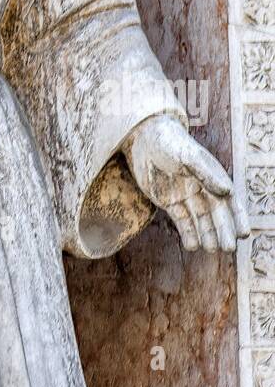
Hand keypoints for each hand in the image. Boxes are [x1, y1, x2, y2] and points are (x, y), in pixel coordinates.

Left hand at [123, 113, 249, 251]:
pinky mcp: (169, 201)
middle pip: (215, 214)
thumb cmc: (169, 141)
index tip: (243, 233)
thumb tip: (227, 191)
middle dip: (223, 231)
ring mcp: (185, 195)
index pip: (229, 200)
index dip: (237, 217)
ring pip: (200, 220)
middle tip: (228, 248)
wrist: (142, 137)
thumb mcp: (187, 155)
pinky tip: (192, 246)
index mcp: (210, 175)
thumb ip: (205, 173)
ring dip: (207, 235)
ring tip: (210, 249)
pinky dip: (188, 233)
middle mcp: (201, 187)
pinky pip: (182, 220)